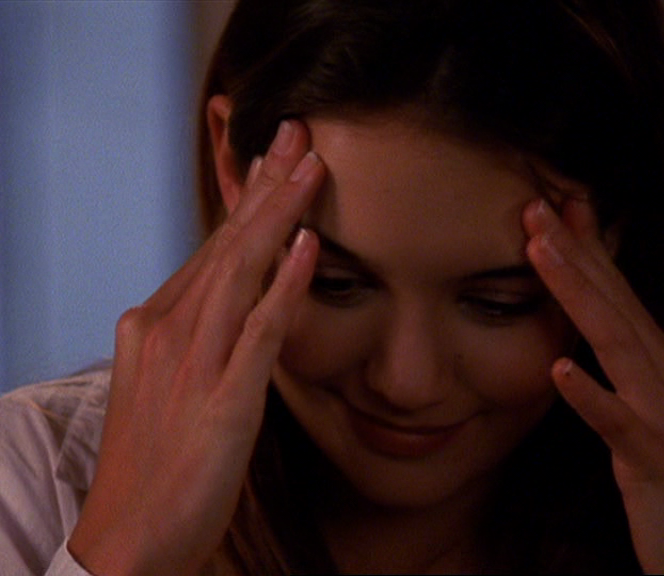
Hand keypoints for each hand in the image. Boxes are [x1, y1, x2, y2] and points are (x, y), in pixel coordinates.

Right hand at [68, 121, 322, 574]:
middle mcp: (167, 329)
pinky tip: (308, 247)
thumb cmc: (157, 458)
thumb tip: (239, 293)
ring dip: (279, 214)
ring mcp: (192, 362)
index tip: (273, 158)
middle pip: (225, 242)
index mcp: (154, 321)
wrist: (130, 535)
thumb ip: (201, 333)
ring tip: (311, 166)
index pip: (211, 246)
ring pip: (240, 270)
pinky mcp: (221, 400)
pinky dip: (285, 286)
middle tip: (299, 134)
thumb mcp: (170, 380)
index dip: (246, 199)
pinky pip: (259, 331)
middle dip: (266, 184)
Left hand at [523, 197, 663, 572]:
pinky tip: (559, 370)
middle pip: (611, 302)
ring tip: (541, 253)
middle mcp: (662, 379)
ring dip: (577, 296)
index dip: (591, 248)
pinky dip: (590, 397)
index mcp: (660, 365)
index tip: (559, 205)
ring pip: (613, 344)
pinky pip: (617, 425)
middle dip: (574, 251)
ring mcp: (660, 417)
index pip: (619, 294)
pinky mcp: (653, 462)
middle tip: (534, 205)